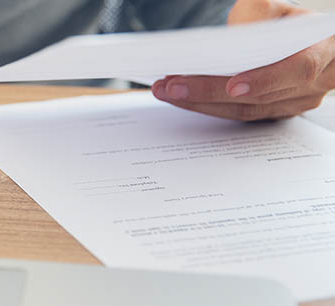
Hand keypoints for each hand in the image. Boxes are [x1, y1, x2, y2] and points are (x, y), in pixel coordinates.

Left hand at [152, 0, 333, 121]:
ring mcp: (297, 103)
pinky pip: (240, 115)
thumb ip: (260, 13)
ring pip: (246, 111)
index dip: (265, 80)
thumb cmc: (292, 23)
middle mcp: (316, 84)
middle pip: (260, 96)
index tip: (232, 86)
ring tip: (166, 90)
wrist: (308, 41)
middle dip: (210, 91)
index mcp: (324, 51)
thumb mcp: (278, 8)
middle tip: (171, 85)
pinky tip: (183, 98)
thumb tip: (233, 33)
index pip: (298, 69)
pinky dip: (208, 106)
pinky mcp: (276, 112)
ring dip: (201, 102)